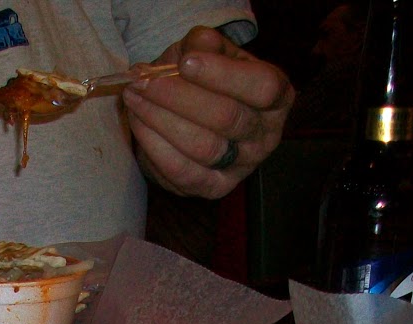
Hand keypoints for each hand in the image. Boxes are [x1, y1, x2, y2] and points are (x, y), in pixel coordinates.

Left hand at [121, 26, 293, 200]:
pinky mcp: (215, 188)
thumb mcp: (209, 52)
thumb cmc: (205, 79)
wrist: (191, 116)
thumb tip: (193, 51)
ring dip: (160, 119)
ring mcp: (243, 167)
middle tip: (143, 80)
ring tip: (134, 97)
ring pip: (202, 146)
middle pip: (226, 118)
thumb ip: (204, 45)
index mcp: (277, 97)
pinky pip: (183, 171)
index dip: (223, 74)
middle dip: (178, 96)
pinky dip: (155, 145)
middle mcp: (267, 135)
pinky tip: (138, 122)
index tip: (185, 62)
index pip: (263, 87)